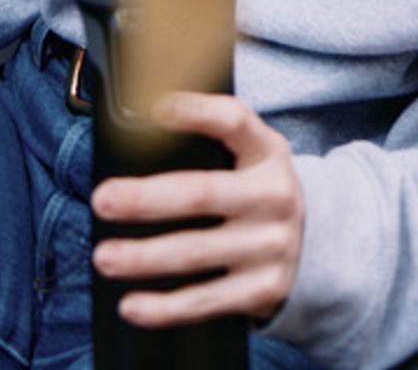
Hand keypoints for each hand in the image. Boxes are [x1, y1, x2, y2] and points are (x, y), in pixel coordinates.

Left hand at [92, 93, 303, 328]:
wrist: (314, 247)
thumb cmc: (258, 195)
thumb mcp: (251, 160)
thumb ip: (210, 147)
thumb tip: (137, 139)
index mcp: (267, 152)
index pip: (233, 121)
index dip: (196, 112)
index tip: (156, 108)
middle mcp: (273, 195)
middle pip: (201, 193)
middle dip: (146, 198)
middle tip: (103, 200)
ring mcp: (270, 245)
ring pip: (195, 252)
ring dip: (143, 257)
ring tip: (105, 255)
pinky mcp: (263, 289)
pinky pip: (204, 301)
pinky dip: (163, 308)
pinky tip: (133, 305)